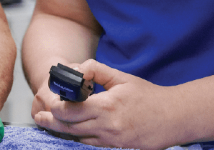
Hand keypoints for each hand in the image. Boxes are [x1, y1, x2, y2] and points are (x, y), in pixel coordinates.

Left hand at [32, 59, 187, 148]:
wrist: (174, 118)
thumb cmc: (148, 96)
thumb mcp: (121, 77)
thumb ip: (95, 71)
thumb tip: (75, 70)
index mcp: (106, 107)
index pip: (70, 111)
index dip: (55, 108)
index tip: (48, 102)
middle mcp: (106, 127)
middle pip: (68, 128)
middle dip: (51, 122)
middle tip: (39, 116)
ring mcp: (111, 141)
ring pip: (77, 139)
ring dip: (63, 132)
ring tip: (49, 124)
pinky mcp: (117, 149)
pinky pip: (91, 145)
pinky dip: (79, 138)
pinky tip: (72, 132)